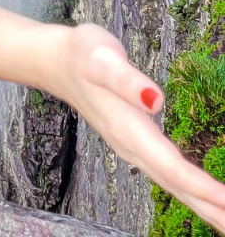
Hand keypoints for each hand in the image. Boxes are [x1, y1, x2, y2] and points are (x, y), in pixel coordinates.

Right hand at [53, 24, 224, 229]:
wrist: (55, 62)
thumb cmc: (80, 54)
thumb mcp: (101, 58)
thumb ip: (126, 79)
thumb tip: (156, 101)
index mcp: (126, 128)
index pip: (170, 167)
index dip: (201, 188)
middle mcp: (131, 146)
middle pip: (177, 186)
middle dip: (211, 210)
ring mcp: (133, 149)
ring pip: (175, 186)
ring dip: (206, 208)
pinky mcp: (136, 146)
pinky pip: (170, 177)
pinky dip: (193, 194)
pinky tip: (207, 201)